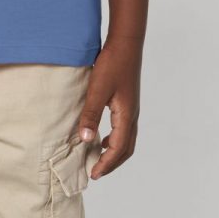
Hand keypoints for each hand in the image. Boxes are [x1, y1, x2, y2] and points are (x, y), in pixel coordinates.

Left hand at [76, 36, 143, 179]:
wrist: (126, 43)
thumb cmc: (112, 64)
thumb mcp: (98, 90)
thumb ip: (91, 115)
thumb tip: (86, 141)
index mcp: (126, 116)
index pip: (117, 149)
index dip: (106, 164)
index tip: (93, 174)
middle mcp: (132, 115)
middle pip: (126, 149)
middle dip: (111, 163)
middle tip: (96, 172)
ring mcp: (132, 109)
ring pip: (127, 140)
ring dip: (114, 152)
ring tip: (98, 158)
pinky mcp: (128, 102)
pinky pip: (124, 129)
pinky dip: (115, 139)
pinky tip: (102, 136)